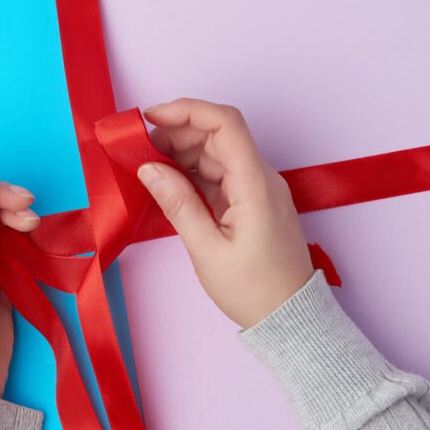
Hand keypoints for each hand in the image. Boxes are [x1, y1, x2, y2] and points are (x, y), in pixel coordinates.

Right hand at [137, 99, 313, 328]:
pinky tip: (169, 184)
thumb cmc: (254, 290)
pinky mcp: (252, 201)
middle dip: (177, 132)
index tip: (151, 118)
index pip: (225, 123)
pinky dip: (193, 172)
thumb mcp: (207, 251)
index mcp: (255, 185)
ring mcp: (258, 188)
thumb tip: (149, 169)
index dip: (187, 110)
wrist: (290, 318)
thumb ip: (177, 204)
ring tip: (148, 167)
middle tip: (140, 150)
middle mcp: (261, 178)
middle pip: (218, 134)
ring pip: (217, 152)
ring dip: (182, 152)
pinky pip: (221, 173)